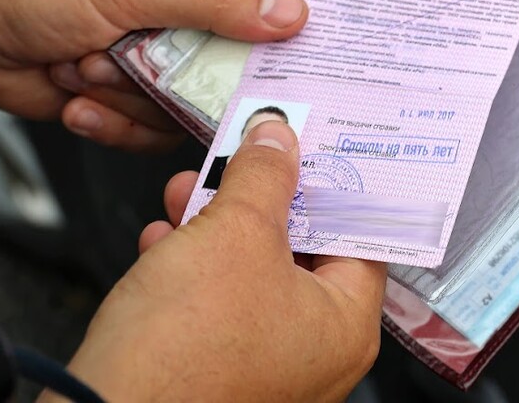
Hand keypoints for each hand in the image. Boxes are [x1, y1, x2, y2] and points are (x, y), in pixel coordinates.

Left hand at [0, 0, 307, 147]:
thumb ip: (216, 1)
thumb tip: (288, 10)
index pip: (258, 5)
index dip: (272, 36)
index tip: (279, 64)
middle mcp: (174, 17)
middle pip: (224, 70)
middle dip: (177, 79)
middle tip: (145, 65)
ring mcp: (146, 62)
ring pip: (181, 109)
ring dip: (128, 98)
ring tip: (88, 66)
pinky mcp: (119, 100)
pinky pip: (143, 133)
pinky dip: (106, 121)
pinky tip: (78, 95)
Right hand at [52, 120, 385, 401]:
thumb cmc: (182, 354)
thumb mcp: (234, 233)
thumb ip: (264, 177)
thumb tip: (277, 140)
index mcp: (345, 325)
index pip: (356, 236)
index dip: (329, 185)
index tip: (307, 149)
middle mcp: (316, 356)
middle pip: (300, 253)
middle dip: (258, 201)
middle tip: (240, 162)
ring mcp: (267, 371)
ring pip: (251, 276)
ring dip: (216, 228)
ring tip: (186, 194)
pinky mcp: (215, 377)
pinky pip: (215, 310)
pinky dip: (191, 271)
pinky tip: (161, 243)